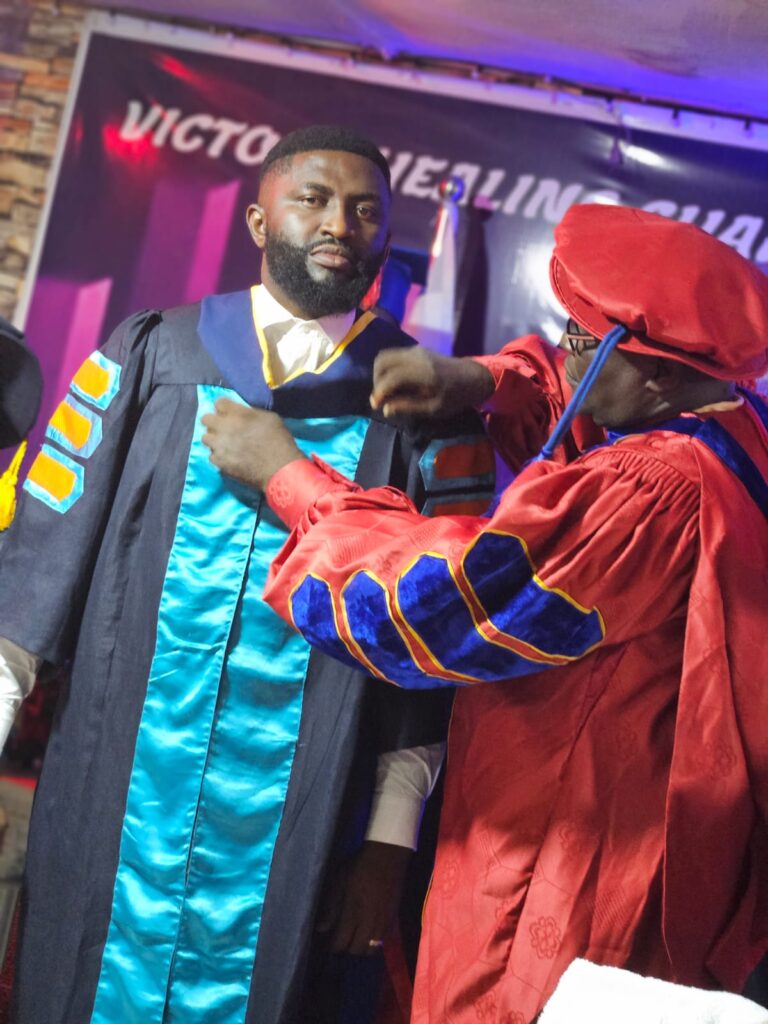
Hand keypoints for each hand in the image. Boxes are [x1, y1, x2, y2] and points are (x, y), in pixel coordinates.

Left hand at [201, 398, 302, 490]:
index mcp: (238, 414)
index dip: (225, 408)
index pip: (219, 403)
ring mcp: (219, 446)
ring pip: (205, 437)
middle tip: (225, 428)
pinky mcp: (219, 462)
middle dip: (214, 422)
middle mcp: (224, 427)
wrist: (279, 470)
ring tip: (225, 444)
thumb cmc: (279, 442)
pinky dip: (219, 456)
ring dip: (214, 439)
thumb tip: (242, 414)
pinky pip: (211, 455)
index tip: (231, 413)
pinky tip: (229, 458)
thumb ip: (251, 413)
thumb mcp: (270, 418)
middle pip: (206, 419)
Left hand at [317, 841, 410, 954]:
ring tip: (356, 939)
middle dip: (347, 949)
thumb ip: (330, 908)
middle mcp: (368, 923)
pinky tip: (370, 933)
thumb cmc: (358, 867)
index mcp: (352, 913)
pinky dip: (375, 942)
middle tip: (342, 940)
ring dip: (362, 947)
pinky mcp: (393, 918)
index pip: (342, 943)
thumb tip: (321, 928)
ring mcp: (382, 922)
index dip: (333, 947)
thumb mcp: (338, 883)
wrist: (386, 857)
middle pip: (357, 950)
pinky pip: (384, 940)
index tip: (329, 943)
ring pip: (372, 948)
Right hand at [371, 347, 494, 418]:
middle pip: (382, 361)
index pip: (392, 377)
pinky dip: (387, 368)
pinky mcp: (416, 349)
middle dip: (376, 381)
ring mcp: (415, 350)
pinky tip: (392, 383)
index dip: (380, 392)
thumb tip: (386, 409)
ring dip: (379, 373)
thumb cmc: (455, 396)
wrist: (473, 377)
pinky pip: (393, 355)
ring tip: (384, 391)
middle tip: (380, 398)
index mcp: (423, 372)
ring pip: (385, 356)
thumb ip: (409, 407)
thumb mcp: (434, 408)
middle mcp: (416, 356)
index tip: (376, 406)